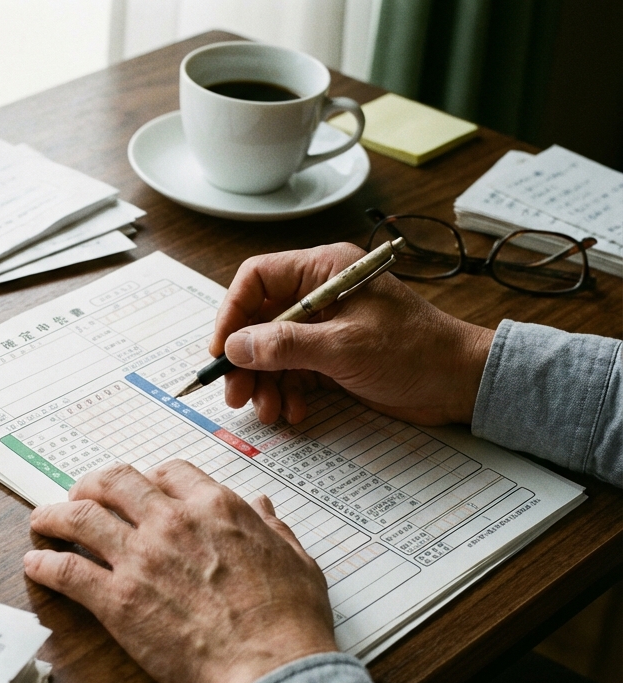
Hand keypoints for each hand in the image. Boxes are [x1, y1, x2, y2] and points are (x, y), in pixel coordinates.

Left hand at [25, 460, 335, 682]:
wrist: (271, 668)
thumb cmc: (290, 621)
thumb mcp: (296, 559)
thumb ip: (274, 527)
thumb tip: (262, 507)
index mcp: (215, 507)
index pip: (168, 472)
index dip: (149, 477)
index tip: (140, 489)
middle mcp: (171, 522)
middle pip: (114, 481)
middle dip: (91, 484)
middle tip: (79, 495)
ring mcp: (140, 558)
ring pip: (79, 518)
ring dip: (53, 515)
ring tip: (41, 521)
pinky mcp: (117, 600)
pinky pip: (67, 571)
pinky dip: (45, 565)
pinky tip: (35, 566)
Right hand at [209, 243, 495, 425]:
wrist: (459, 383)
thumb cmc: (415, 352)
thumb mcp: (343, 348)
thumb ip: (285, 345)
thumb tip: (236, 347)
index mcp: (324, 270)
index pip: (257, 279)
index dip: (232, 314)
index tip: (222, 352)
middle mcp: (320, 293)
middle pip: (259, 321)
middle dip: (246, 361)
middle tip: (236, 394)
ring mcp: (325, 326)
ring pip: (272, 351)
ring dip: (265, 384)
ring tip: (270, 411)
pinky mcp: (331, 356)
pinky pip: (292, 372)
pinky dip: (288, 393)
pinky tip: (295, 412)